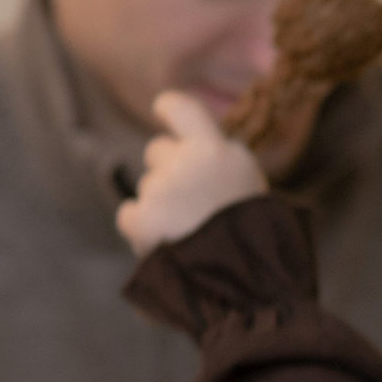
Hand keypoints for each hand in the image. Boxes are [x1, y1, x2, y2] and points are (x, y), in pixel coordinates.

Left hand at [115, 92, 268, 253]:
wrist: (244, 274)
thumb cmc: (253, 231)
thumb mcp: (248, 182)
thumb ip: (221, 158)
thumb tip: (191, 143)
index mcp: (217, 150)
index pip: (183, 109)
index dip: (168, 106)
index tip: (161, 107)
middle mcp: (186, 162)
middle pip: (157, 150)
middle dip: (167, 171)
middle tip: (191, 202)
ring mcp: (162, 190)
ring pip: (147, 187)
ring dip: (160, 205)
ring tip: (187, 232)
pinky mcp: (144, 218)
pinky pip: (128, 214)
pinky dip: (141, 228)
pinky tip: (164, 243)